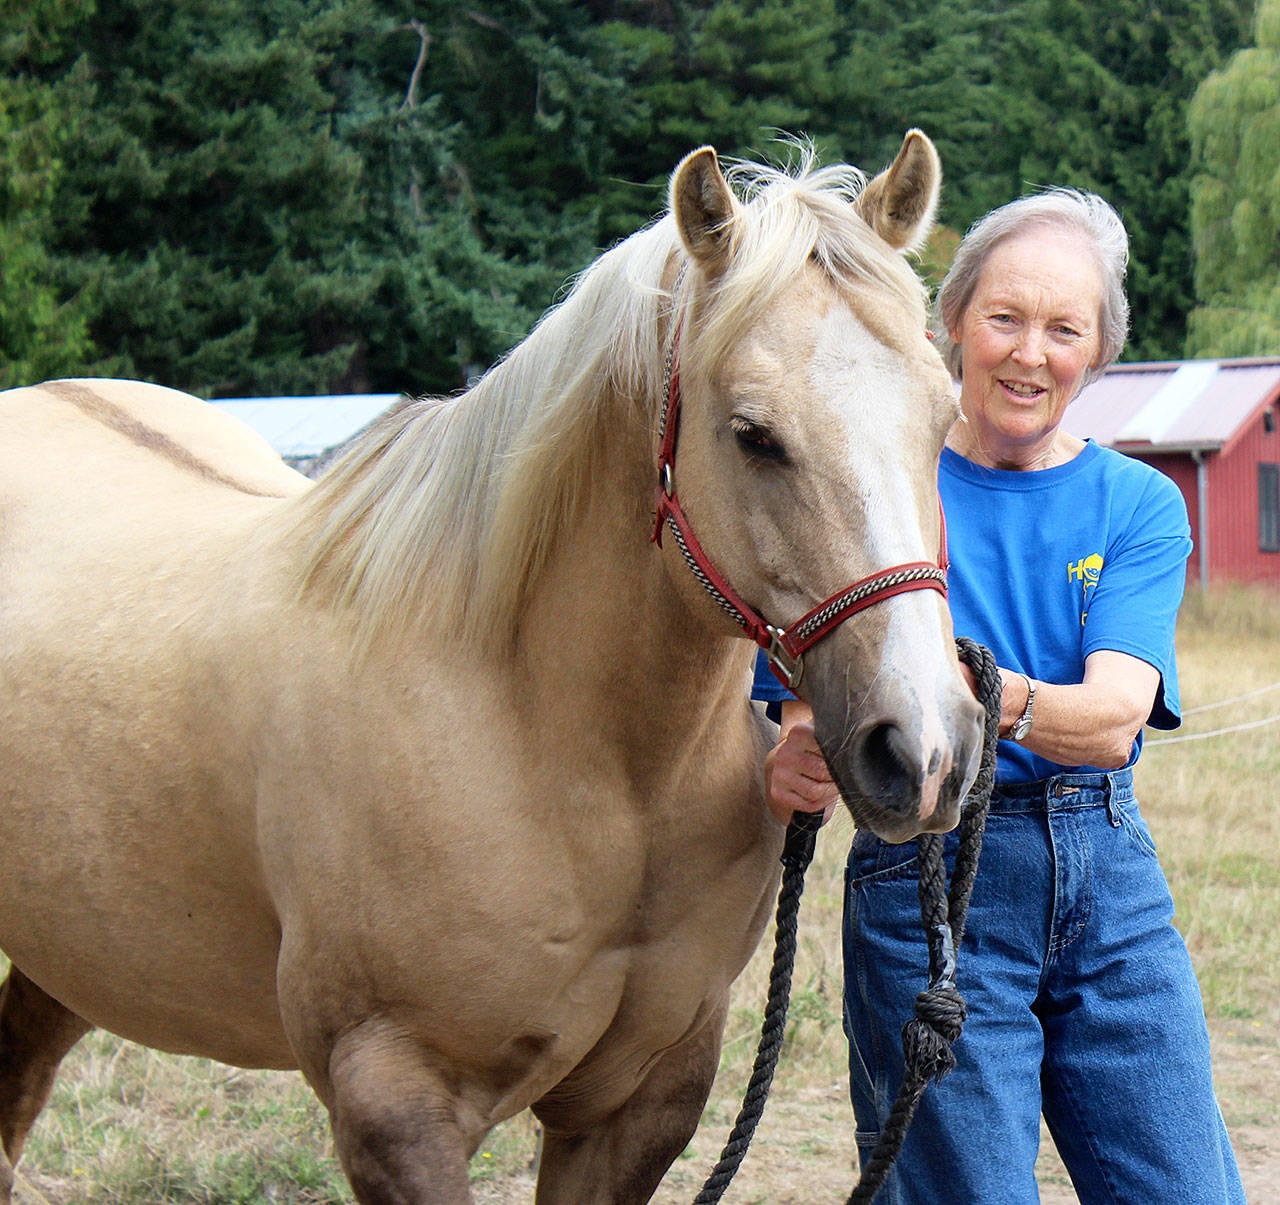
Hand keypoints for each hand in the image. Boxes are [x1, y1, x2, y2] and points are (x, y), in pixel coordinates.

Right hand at [764, 705, 840, 826]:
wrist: (786, 763)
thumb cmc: (813, 749)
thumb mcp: (822, 734)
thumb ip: (838, 733)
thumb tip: (862, 738)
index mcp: (798, 733)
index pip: (828, 747)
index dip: (841, 757)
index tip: (848, 757)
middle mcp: (784, 753)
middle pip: (822, 772)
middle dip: (837, 776)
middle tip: (843, 774)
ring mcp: (779, 774)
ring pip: (815, 791)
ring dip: (830, 791)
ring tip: (834, 784)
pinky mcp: (778, 793)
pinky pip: (809, 805)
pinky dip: (822, 803)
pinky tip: (824, 795)